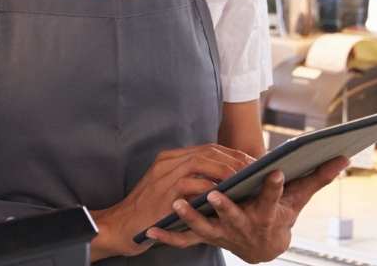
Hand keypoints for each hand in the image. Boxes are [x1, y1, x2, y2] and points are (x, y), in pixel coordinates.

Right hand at [89, 144, 254, 259]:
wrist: (121, 227)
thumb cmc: (148, 213)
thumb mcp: (170, 191)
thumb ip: (191, 181)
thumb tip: (223, 180)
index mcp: (170, 158)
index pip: (208, 148)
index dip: (231, 154)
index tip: (251, 162)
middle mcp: (168, 161)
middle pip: (209, 151)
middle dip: (235, 159)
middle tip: (256, 168)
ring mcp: (165, 174)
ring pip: (203, 161)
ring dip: (227, 169)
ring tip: (246, 179)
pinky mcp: (165, 191)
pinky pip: (194, 183)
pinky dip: (213, 186)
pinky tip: (228, 193)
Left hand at [143, 157, 348, 263]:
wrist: (264, 248)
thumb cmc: (281, 216)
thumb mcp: (299, 199)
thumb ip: (317, 177)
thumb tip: (343, 157)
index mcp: (267, 213)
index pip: (273, 198)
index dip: (274, 186)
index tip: (274, 171)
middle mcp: (244, 225)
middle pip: (234, 216)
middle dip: (226, 206)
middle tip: (215, 194)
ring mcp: (223, 234)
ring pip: (206, 228)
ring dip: (192, 217)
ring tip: (178, 205)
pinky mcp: (207, 238)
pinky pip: (185, 241)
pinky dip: (168, 238)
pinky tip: (151, 232)